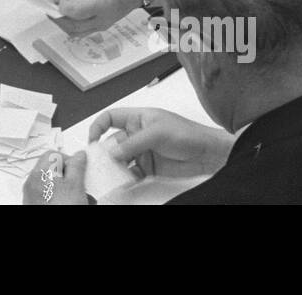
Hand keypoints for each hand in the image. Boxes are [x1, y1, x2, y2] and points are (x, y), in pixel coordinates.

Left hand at [21, 151, 88, 204]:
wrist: (54, 237)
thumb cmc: (62, 208)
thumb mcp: (76, 185)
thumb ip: (77, 166)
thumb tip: (79, 155)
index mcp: (38, 174)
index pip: (52, 154)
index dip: (68, 159)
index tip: (80, 169)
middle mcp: (32, 184)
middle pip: (52, 171)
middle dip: (70, 177)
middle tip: (82, 186)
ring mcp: (32, 197)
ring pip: (53, 186)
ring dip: (69, 189)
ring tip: (82, 199)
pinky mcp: (36, 206)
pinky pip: (50, 197)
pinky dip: (62, 199)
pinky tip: (74, 204)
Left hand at [50, 0, 148, 35]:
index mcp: (102, 4)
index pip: (75, 12)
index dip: (61, 6)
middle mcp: (103, 19)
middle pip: (72, 27)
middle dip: (56, 18)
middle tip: (49, 6)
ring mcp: (103, 26)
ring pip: (75, 33)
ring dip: (62, 24)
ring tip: (56, 10)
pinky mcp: (102, 27)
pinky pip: (82, 32)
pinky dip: (71, 26)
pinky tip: (66, 14)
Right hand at [88, 107, 232, 178]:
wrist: (208, 154)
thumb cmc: (187, 134)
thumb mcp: (156, 134)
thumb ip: (133, 143)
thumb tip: (112, 152)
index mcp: (138, 118)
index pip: (111, 118)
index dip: (99, 126)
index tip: (92, 140)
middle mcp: (138, 134)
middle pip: (113, 142)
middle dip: (105, 152)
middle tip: (99, 164)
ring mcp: (143, 151)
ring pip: (121, 159)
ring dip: (115, 167)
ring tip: (110, 176)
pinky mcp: (149, 167)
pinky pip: (132, 173)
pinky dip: (126, 178)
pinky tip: (124, 183)